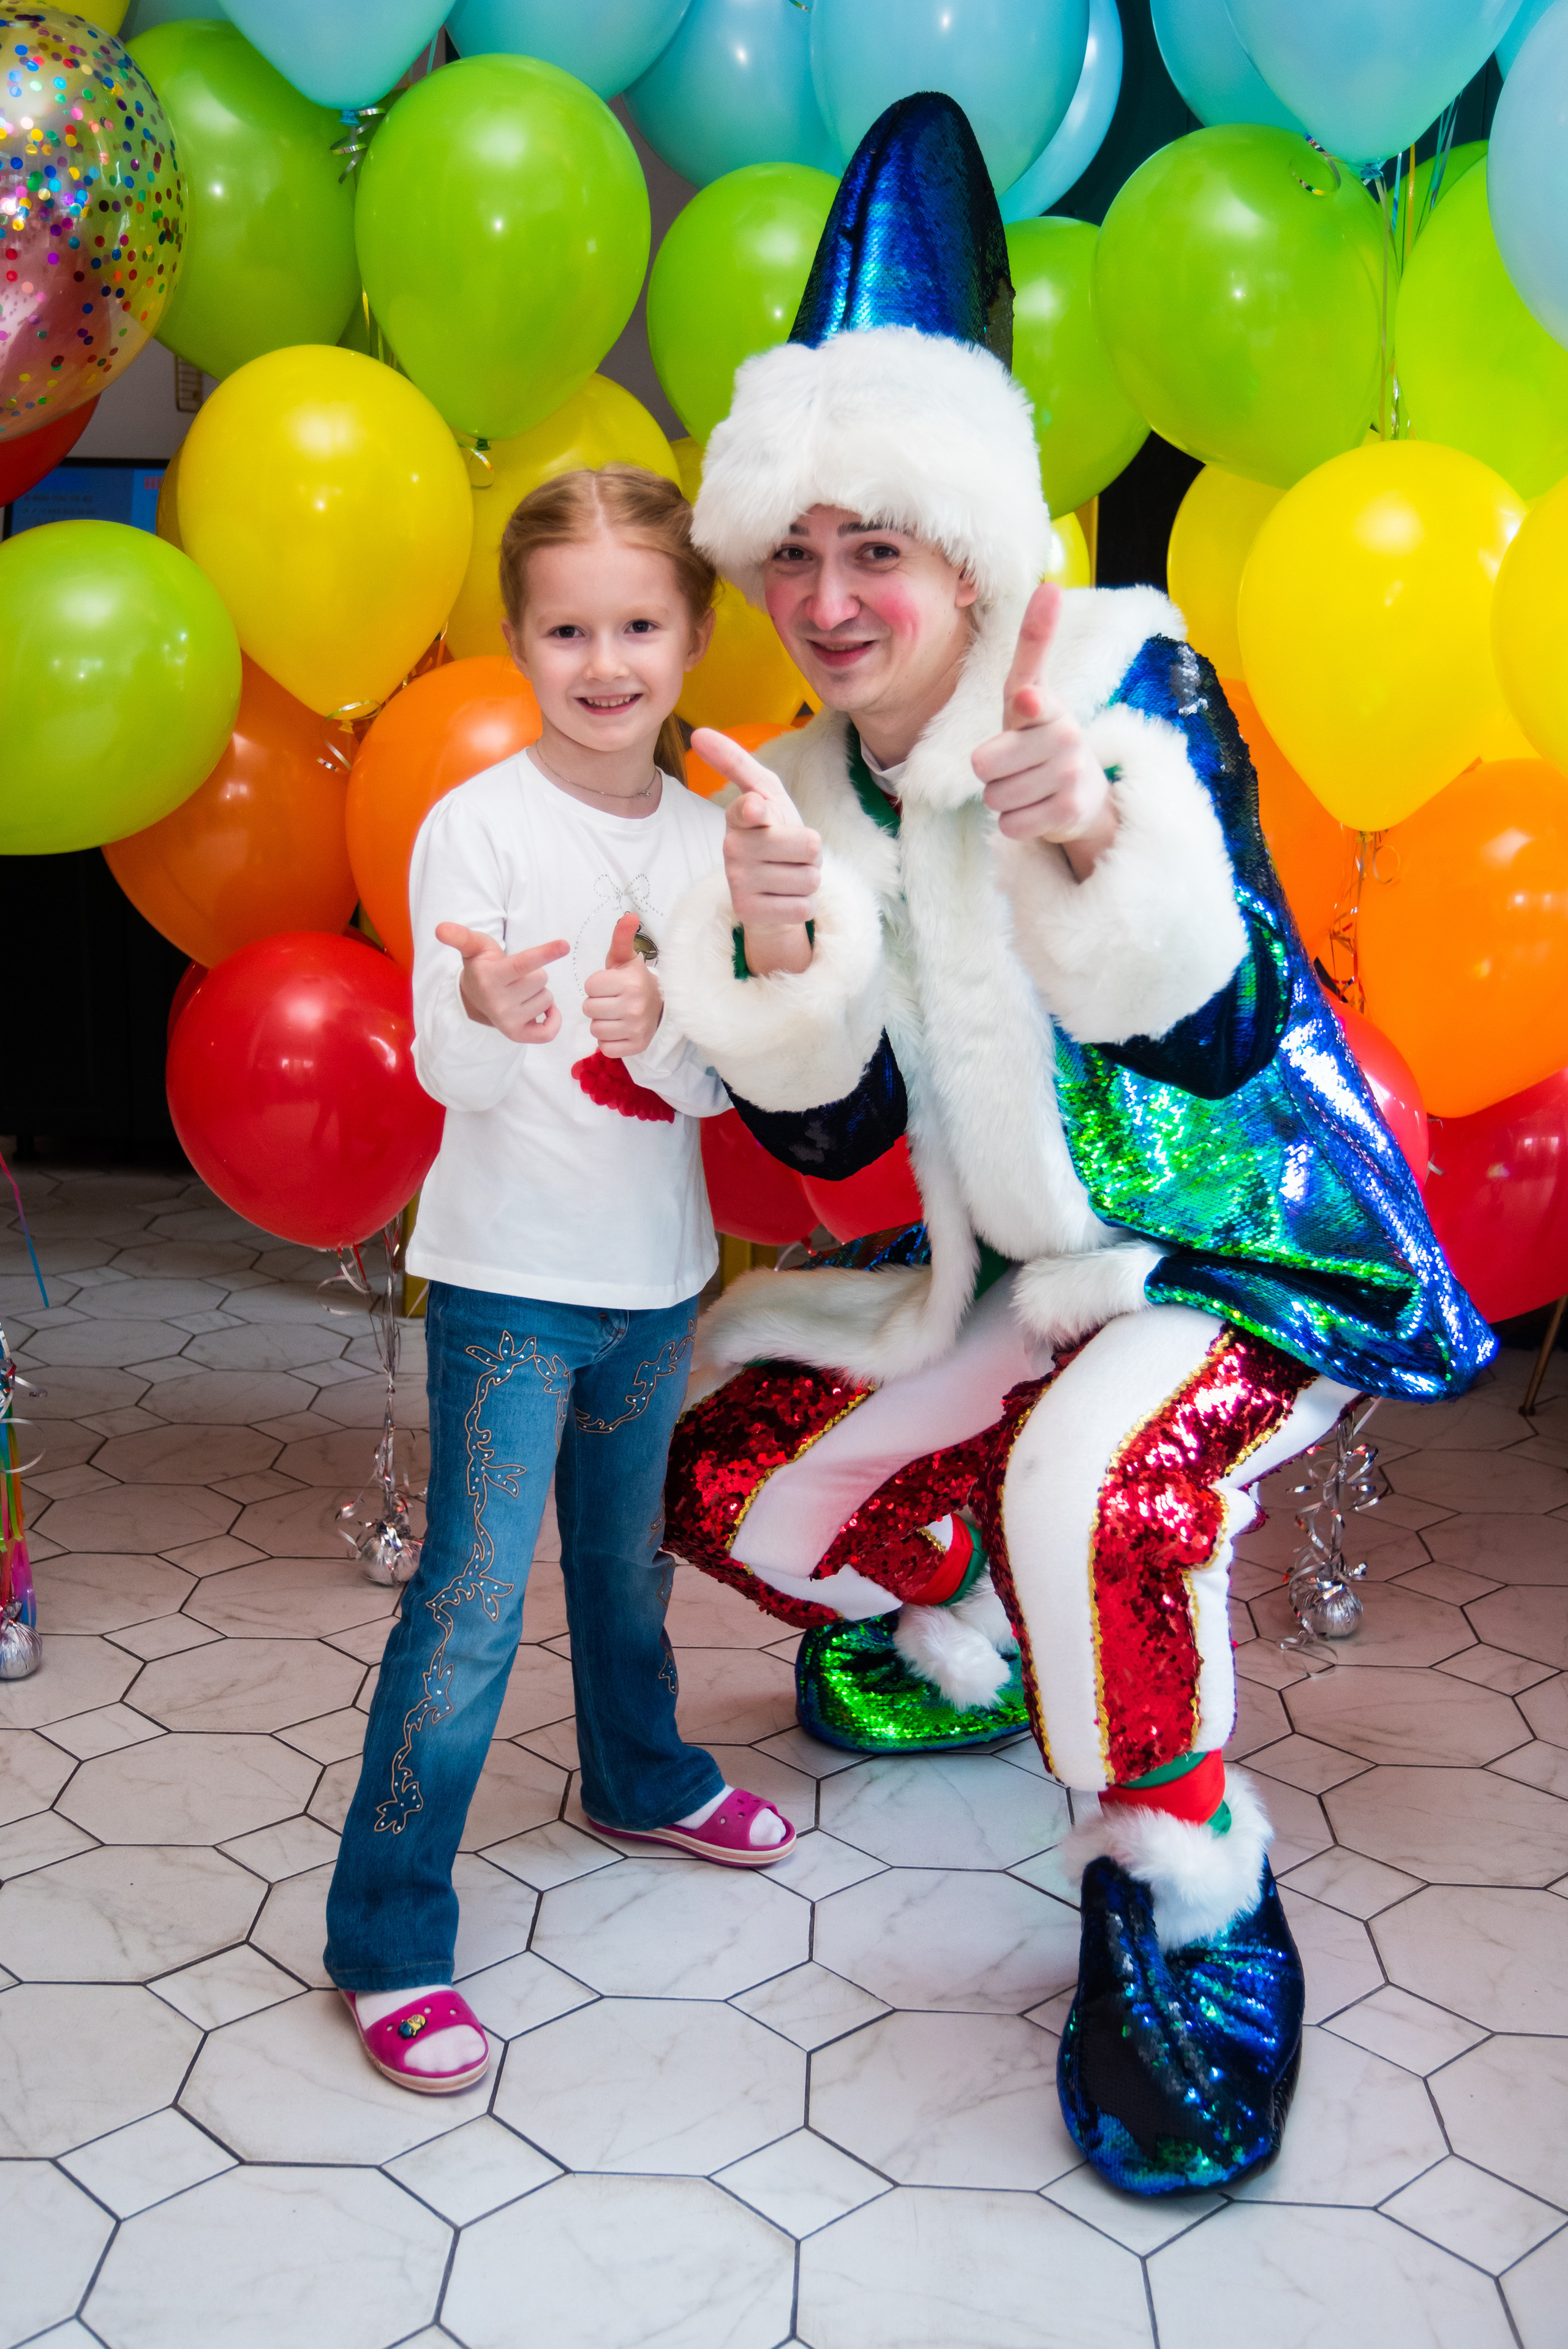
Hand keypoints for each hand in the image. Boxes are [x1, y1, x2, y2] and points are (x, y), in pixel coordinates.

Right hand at [435, 922, 568, 1042]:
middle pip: (541, 979)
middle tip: (516, 977)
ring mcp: (508, 1021)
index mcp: (490, 977)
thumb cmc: (482, 966)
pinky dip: (553, 1018)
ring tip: (520, 991)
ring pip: (547, 998)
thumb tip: (440, 928)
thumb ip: (461, 936)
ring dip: (539, 993)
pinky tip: (542, 1009)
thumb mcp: (473, 947)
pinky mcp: (518, 1035)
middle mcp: (498, 1002)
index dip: (545, 953)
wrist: (475, 1000)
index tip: (565, 945)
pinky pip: (549, 1031)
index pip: (523, 964)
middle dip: (534, 974)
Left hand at [584, 911, 662, 1058]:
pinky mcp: (636, 1046)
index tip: (609, 985)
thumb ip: (621, 937)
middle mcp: (634, 1006)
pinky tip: (619, 1030)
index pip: (590, 987)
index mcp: (630, 982)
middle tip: (611, 1001)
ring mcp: (636, 1029)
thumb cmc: (634, 981)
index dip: (596, 986)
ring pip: (595, 1030)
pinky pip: (605, 1047)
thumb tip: (629, 915)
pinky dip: (608, 1041)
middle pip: (589, 1009)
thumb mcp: (625, 958)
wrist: (661, 1006)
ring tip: (614, 1015)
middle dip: (596, 1004)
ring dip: (601, 1023)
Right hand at [693, 726, 820, 977]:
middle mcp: (732, 848)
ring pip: (809, 877)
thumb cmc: (774, 833)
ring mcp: (738, 882)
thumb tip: (698, 733)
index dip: (760, 811)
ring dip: (808, 878)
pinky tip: (784, 899)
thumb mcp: (766, 792)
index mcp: (739, 816)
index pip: (753, 808)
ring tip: (788, 875)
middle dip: (812, 852)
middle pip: (808, 844)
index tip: (758, 810)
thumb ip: (739, 764)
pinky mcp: (749, 913)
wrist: (770, 891)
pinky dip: (803, 904)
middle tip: (792, 854)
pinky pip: (803, 906)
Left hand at [971, 582, 1116, 876]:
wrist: (1084, 794)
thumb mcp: (1028, 695)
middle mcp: (1065, 736)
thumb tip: (1049, 586)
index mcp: (1048, 705)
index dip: (1029, 705)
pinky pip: (1009, 823)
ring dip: (1002, 797)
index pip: (1032, 695)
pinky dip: (1015, 822)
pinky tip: (1037, 809)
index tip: (1029, 701)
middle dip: (990, 772)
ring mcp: (1070, 775)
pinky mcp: (1069, 811)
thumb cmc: (1040, 739)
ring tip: (1029, 786)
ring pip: (994, 796)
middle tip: (1017, 766)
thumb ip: (1032, 649)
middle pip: (983, 764)